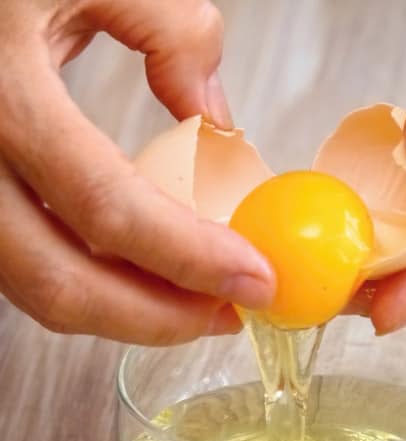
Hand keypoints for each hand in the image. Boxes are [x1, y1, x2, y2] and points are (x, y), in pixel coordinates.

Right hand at [0, 0, 273, 344]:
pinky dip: (88, 282)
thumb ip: (170, 30)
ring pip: (32, 286)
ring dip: (124, 310)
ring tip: (197, 302)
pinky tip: (142, 273)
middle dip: (158, 318)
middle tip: (230, 315)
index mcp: (3, 94)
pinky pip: (21, 262)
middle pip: (58, 280)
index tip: (255, 279)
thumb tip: (216, 117)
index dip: (189, 258)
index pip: (107, 207)